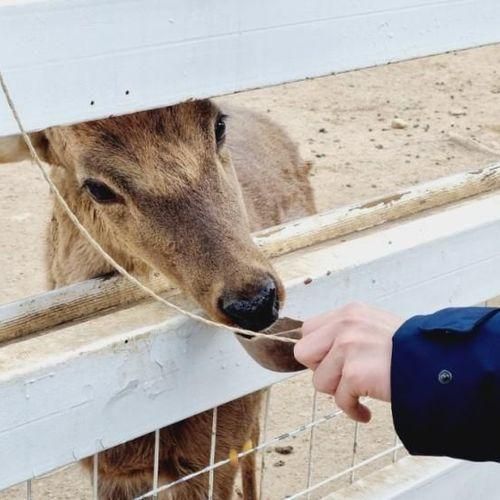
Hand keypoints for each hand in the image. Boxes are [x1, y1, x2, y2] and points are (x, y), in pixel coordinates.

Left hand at [294, 303, 402, 421]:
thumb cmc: (410, 350)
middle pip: (303, 352)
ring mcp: (348, 348)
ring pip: (319, 381)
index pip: (308, 329)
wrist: (440, 364)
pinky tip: (365, 411)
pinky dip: (352, 410)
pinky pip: (339, 400)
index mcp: (348, 312)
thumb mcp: (373, 327)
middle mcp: (345, 325)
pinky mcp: (354, 373)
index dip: (318, 350)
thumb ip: (347, 333)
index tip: (333, 362)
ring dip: (339, 392)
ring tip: (361, 392)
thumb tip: (321, 354)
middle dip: (320, 369)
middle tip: (342, 377)